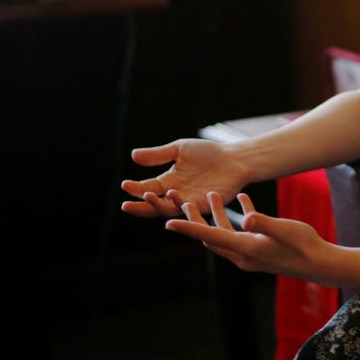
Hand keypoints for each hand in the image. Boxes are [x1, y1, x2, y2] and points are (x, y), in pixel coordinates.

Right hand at [121, 138, 248, 217]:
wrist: (234, 158)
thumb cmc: (208, 153)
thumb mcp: (180, 149)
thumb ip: (158, 154)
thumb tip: (132, 155)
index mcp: (169, 181)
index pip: (148, 188)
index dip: (135, 188)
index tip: (124, 185)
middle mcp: (177, 194)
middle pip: (154, 204)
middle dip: (139, 206)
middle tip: (125, 206)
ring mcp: (190, 201)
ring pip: (169, 209)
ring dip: (157, 205)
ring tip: (147, 197)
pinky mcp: (204, 205)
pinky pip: (189, 209)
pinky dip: (180, 205)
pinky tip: (173, 197)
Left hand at [166, 192, 330, 280]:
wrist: (319, 264)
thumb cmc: (304, 245)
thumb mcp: (284, 229)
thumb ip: (263, 222)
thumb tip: (245, 217)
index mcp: (246, 249)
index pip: (210, 237)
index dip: (189, 229)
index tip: (168, 222)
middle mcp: (243, 254)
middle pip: (211, 237)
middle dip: (195, 221)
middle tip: (181, 202)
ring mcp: (251, 254)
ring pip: (225, 234)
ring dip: (216, 217)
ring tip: (210, 196)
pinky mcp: (259, 250)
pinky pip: (241, 234)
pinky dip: (238, 218)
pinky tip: (242, 201)